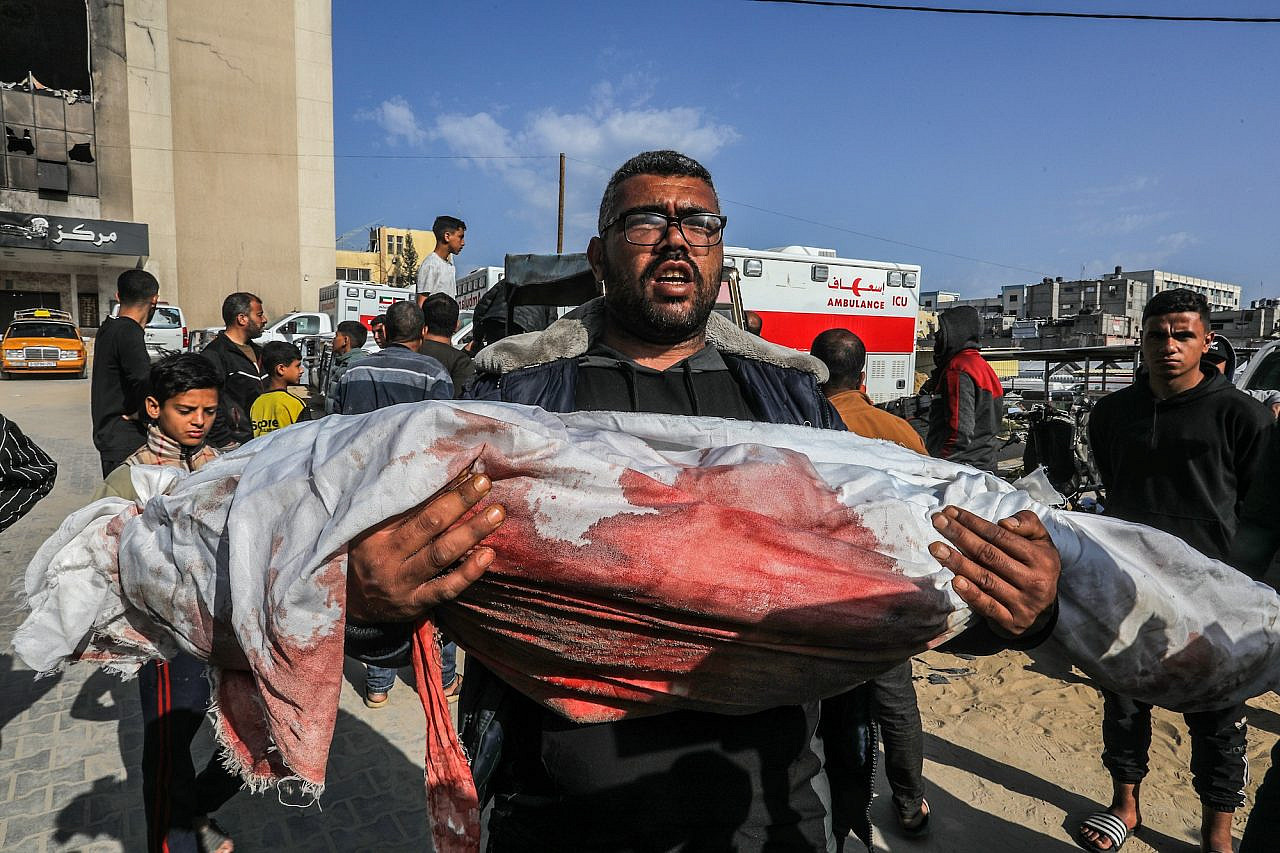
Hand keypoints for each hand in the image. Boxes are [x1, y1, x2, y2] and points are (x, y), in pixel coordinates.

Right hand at [346, 473, 505, 621]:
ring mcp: (401, 581)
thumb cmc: (373, 555)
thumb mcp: (376, 529)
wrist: (356, 604)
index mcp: (376, 530)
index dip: (440, 486)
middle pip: (428, 523)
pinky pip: (446, 588)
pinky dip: (468, 572)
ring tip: (496, 514)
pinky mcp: (415, 603)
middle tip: (484, 482)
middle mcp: (387, 554)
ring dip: (471, 532)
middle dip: (459, 501)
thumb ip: (406, 508)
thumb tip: (450, 475)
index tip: (465, 469)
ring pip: (440, 554)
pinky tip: (488, 555)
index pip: (411, 503)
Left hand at [928, 506, 1059, 636]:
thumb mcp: (1042, 542)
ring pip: (985, 579)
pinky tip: (954, 580)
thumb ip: (1028, 524)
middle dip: (960, 536)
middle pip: (989, 555)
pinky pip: (987, 606)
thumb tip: (1004, 523)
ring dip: (958, 562)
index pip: (1001, 536)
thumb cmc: (1036, 569)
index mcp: (1041, 558)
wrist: (1044, 614)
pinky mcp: (1011, 622)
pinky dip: (970, 594)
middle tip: (937, 521)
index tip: (951, 512)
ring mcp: (1022, 603)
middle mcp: (1033, 581)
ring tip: (936, 548)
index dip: (974, 523)